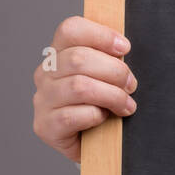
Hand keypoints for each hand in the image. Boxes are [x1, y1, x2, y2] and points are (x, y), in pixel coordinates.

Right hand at [32, 16, 137, 162]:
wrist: (94, 145)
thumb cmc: (102, 104)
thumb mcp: (106, 76)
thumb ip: (110, 59)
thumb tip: (123, 48)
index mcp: (58, 53)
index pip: (70, 30)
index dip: (101, 35)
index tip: (125, 48)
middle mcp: (45, 74)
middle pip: (78, 59)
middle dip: (114, 71)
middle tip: (131, 85)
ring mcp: (42, 100)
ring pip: (79, 87)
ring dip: (111, 95)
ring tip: (126, 105)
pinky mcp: (45, 126)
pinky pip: (72, 116)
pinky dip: (95, 116)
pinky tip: (104, 119)